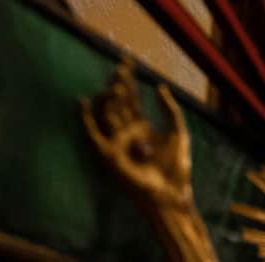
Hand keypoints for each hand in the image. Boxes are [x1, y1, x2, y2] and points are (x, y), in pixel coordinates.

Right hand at [82, 63, 192, 207]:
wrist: (170, 196)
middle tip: (119, 68)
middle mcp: (128, 134)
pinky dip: (87, 119)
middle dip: (118, 86)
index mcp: (144, 128)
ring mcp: (117, 144)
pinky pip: (94, 135)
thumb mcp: (178, 134)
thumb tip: (158, 86)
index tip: (128, 63)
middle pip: (119, 104)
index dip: (129, 82)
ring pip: (108, 115)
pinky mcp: (109, 156)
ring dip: (109, 98)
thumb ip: (170, 110)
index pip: (132, 100)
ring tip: (114, 85)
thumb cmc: (176, 170)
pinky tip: (86, 101)